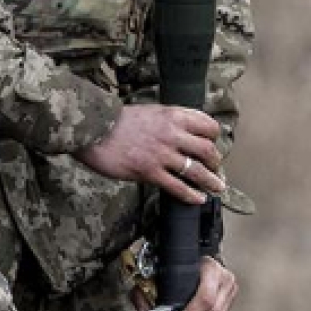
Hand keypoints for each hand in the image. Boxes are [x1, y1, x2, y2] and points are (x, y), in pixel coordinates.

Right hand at [75, 103, 224, 203]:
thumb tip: (185, 129)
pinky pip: (177, 187)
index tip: (213, 143)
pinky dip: (191, 195)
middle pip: (207, 150)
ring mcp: (161, 154)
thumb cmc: (116, 120)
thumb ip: (169, 119)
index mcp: (172, 116)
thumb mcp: (149, 111)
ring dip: (211, 181)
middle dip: (215, 162)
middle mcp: (171, 134)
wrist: (93, 130)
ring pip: (196, 170)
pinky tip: (198, 199)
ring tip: (217, 187)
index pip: (207, 125)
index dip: (214, 136)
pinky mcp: (149, 172)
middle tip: (216, 169)